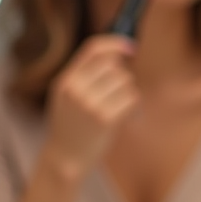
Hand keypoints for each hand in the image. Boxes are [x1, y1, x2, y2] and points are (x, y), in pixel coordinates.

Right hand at [43, 35, 139, 178]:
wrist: (65, 158)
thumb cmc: (72, 126)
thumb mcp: (67, 97)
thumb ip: (85, 76)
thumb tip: (120, 55)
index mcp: (65, 80)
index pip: (93, 49)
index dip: (115, 43)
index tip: (131, 47)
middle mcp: (75, 88)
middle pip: (115, 66)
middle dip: (123, 79)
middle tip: (119, 96)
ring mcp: (89, 103)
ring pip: (126, 81)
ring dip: (129, 94)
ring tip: (120, 109)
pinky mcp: (105, 118)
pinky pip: (132, 98)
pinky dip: (134, 107)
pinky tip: (127, 118)